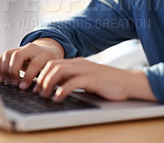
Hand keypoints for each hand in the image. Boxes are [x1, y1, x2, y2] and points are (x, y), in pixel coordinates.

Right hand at [0, 38, 63, 88]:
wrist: (49, 51)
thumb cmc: (50, 65)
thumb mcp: (51, 70)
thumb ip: (45, 78)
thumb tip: (38, 92)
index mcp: (44, 54)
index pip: (34, 64)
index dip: (27, 77)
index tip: (23, 87)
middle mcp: (33, 48)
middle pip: (17, 56)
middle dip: (13, 71)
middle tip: (14, 84)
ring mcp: (23, 48)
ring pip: (9, 54)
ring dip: (5, 69)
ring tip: (7, 81)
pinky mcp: (15, 50)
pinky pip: (4, 56)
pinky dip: (0, 66)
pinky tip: (1, 77)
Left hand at [33, 58, 156, 101]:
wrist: (128, 82)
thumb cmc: (107, 83)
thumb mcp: (87, 80)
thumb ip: (73, 80)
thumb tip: (56, 88)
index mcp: (77, 63)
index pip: (53, 64)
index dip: (40, 75)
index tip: (35, 87)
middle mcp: (80, 64)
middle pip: (53, 65)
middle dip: (41, 78)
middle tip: (37, 92)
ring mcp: (86, 70)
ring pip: (60, 71)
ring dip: (48, 83)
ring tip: (45, 95)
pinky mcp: (93, 80)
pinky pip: (73, 82)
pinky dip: (62, 90)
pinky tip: (58, 98)